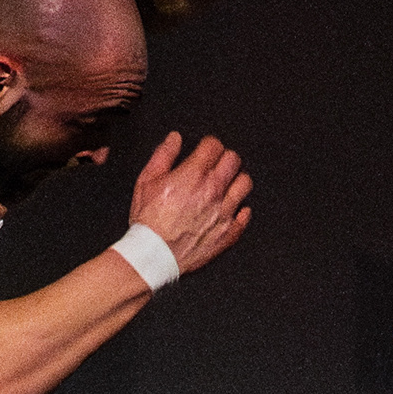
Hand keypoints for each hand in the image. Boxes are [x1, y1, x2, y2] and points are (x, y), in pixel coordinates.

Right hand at [126, 132, 252, 276]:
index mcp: (194, 174)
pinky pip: (245, 215)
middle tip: (215, 166)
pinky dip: (240, 210)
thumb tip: (174, 139)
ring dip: (236, 181)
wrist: (154, 254)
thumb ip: (163, 155)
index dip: (208, 145)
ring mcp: (224, 211)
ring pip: (245, 183)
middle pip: (233, 160)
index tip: (204, 151)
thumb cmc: (148, 221)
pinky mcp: (228, 232)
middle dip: (224, 159)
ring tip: (226, 186)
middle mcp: (213, 190)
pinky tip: (230, 209)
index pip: (214, 145)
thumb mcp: (146, 181)